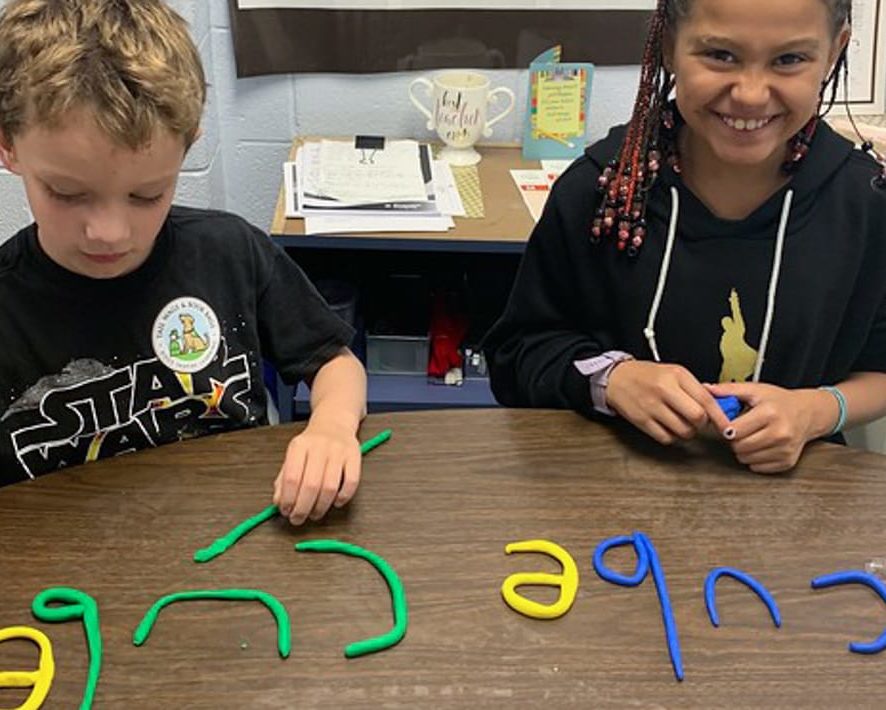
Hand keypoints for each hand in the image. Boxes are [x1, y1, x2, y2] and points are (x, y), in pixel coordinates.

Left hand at [273, 418, 361, 524]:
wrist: (334, 422)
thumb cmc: (312, 444)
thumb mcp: (293, 456)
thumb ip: (283, 479)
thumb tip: (279, 502)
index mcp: (300, 445)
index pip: (292, 477)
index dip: (288, 499)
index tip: (286, 512)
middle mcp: (320, 446)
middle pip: (311, 485)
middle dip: (303, 508)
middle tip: (299, 519)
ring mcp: (339, 451)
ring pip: (331, 486)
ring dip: (321, 506)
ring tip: (315, 514)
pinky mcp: (355, 456)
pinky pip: (352, 482)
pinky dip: (343, 497)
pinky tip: (336, 502)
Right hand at [607, 360, 731, 444]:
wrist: (616, 378)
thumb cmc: (647, 376)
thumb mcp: (673, 373)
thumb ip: (694, 388)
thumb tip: (716, 407)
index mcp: (676, 375)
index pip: (706, 399)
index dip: (720, 416)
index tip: (726, 426)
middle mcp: (665, 390)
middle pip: (697, 417)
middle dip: (701, 423)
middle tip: (697, 420)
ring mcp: (652, 406)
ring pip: (683, 431)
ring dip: (687, 431)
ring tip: (680, 422)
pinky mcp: (642, 421)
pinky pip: (666, 438)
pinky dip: (670, 436)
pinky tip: (667, 426)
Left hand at [706, 382, 835, 473]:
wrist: (808, 413)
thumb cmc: (778, 401)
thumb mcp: (755, 390)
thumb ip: (729, 390)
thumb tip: (705, 389)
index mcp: (770, 413)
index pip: (733, 430)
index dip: (725, 427)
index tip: (728, 423)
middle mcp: (780, 433)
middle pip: (739, 446)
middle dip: (734, 439)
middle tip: (740, 430)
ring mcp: (785, 449)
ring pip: (746, 459)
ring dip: (743, 450)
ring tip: (751, 436)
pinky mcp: (787, 462)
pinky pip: (757, 467)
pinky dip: (754, 459)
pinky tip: (760, 446)